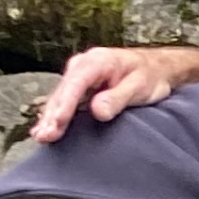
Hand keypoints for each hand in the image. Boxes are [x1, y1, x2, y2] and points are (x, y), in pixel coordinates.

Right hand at [28, 41, 198, 142]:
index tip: (57, 124)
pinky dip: (55, 116)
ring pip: (60, 98)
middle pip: (63, 92)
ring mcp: (78, 75)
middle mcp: (82, 65)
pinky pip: (64, 101)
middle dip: (52, 115)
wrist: (157, 68)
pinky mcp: (79, 86)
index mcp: (97, 61)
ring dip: (50, 118)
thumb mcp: (140, 86)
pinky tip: (44, 131)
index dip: (65, 106)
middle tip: (44, 137)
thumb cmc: (150, 76)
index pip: (75, 84)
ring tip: (41, 137)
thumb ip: (118, 97)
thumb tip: (98, 111)